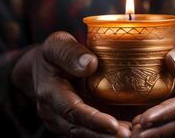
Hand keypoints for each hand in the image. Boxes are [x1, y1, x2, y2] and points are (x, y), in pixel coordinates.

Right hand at [12, 31, 130, 137]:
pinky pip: (89, 131)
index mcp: (50, 92)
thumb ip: (70, 52)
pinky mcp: (72, 123)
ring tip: (133, 134)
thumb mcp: (56, 45)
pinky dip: (106, 133)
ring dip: (108, 136)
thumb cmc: (52, 54)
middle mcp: (53, 112)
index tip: (113, 125)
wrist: (41, 68)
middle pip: (79, 129)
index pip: (72, 111)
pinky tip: (128, 129)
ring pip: (85, 134)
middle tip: (130, 134)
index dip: (93, 120)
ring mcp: (61, 121)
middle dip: (104, 134)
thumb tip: (90, 64)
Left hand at [131, 31, 174, 137]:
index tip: (144, 120)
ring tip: (131, 135)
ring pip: (173, 129)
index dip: (163, 114)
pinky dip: (155, 130)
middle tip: (132, 134)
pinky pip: (170, 126)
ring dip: (152, 134)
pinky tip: (137, 131)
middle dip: (154, 131)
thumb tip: (172, 62)